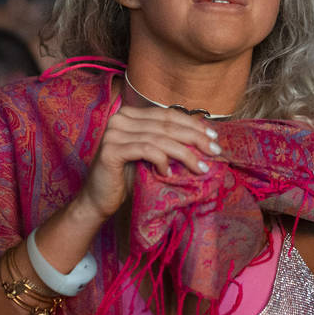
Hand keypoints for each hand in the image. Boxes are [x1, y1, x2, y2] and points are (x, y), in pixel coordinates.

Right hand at [76, 105, 219, 219]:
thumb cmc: (127, 178)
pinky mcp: (111, 150)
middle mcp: (120, 118)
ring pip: (160, 138)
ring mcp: (114, 133)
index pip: (168, 114)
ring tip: (200, 168)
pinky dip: (163, 161)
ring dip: (185, 154)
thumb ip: (168, 142)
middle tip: (215, 150)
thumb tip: (204, 137)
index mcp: (130, 114)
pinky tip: (169, 174)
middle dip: (195, 137)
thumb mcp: (151, 155)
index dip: (193, 123)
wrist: (98, 200)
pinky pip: (147, 150)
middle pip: (167, 124)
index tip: (214, 136)